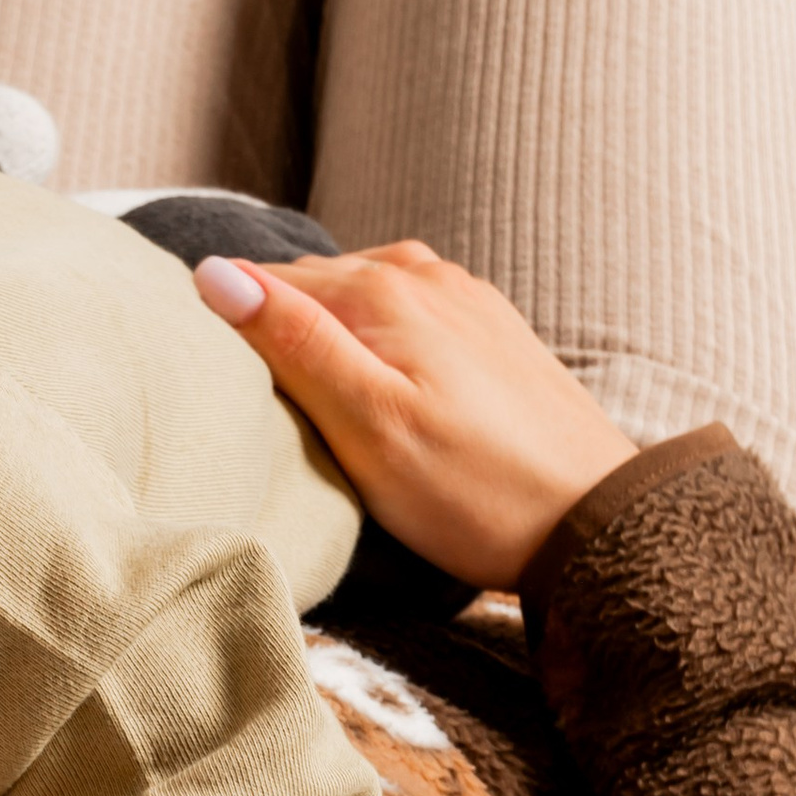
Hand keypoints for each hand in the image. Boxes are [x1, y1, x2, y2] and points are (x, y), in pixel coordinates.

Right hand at [194, 241, 635, 589]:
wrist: (595, 521)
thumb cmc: (472, 491)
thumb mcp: (366, 424)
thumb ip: (292, 342)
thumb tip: (215, 273)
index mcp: (382, 291)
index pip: (265, 284)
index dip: (227, 326)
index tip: (201, 377)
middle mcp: (425, 277)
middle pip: (314, 286)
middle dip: (273, 324)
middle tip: (239, 392)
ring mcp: (465, 299)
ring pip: (361, 298)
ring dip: (323, 329)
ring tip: (299, 389)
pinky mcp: (491, 331)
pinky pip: (406, 315)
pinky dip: (373, 339)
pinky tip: (371, 383)